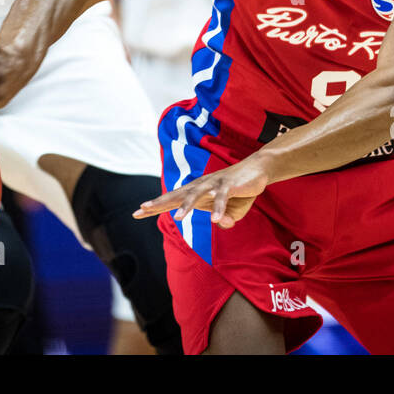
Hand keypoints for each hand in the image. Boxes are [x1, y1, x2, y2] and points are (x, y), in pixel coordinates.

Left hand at [133, 156, 271, 228]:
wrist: (258, 170)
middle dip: (160, 202)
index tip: (136, 213)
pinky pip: (222, 198)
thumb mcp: (231, 211)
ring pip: (197, 195)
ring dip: (187, 206)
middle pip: (177, 195)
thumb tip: (221, 223)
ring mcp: (213, 184)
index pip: (171, 200)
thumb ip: (225, 219)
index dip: (155, 206)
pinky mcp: (229, 185)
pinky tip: (216, 220)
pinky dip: (220, 209)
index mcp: (196, 193)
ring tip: (178, 219)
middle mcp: (200, 186)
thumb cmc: (239, 191)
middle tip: (142, 208)